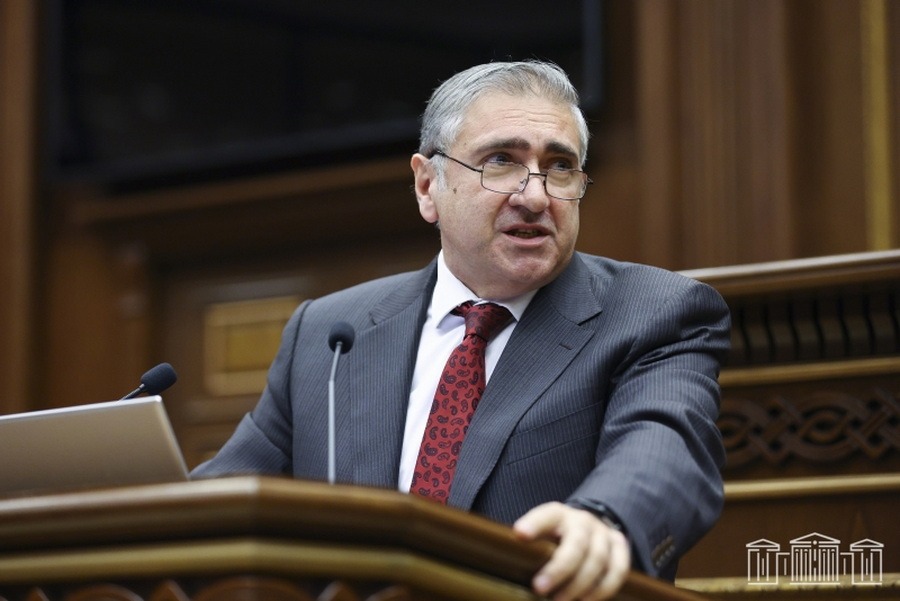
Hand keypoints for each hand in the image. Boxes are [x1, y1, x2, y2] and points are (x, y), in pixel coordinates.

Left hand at [513, 502, 630, 600]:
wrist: (588, 524)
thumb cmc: (556, 536)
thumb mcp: (543, 532)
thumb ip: (533, 545)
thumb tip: (511, 565)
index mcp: (558, 514)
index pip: (546, 515)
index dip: (534, 524)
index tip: (519, 534)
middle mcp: (582, 521)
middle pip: (575, 544)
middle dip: (558, 569)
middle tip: (539, 588)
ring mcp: (603, 533)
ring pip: (598, 559)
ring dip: (580, 585)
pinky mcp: (619, 545)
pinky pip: (618, 569)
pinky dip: (603, 589)